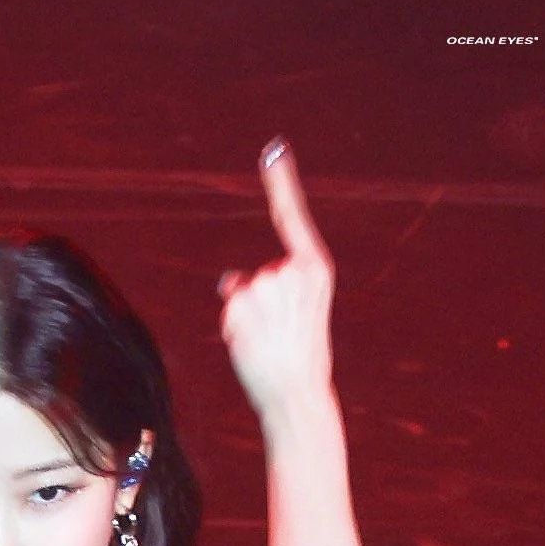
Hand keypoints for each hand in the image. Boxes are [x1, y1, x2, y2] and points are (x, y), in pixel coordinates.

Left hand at [216, 139, 334, 419]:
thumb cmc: (299, 359)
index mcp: (315, 271)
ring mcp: (269, 285)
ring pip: (242, 290)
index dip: (282, 185)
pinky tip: (253, 343)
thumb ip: (274, 292)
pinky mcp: (244, 301)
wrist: (298, 394)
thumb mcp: (298, 318)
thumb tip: (228, 282)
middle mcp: (295, 271)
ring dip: (245, 316)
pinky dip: (233, 326)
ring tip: (266, 341)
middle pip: (260, 274)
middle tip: (279, 334)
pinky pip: (229, 306)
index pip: (293, 220)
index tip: (272, 151)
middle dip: (259, 301)